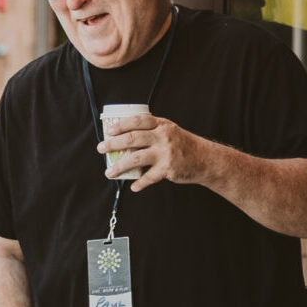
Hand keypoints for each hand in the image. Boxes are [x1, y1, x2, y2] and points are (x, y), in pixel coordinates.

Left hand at [101, 113, 224, 192]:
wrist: (205, 159)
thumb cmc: (183, 145)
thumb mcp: (170, 131)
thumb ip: (152, 132)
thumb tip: (125, 139)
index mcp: (162, 125)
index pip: (138, 121)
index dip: (122, 124)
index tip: (109, 131)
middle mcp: (163, 136)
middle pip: (132, 139)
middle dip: (113, 144)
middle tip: (101, 148)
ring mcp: (165, 153)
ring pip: (136, 158)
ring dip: (119, 166)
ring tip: (109, 172)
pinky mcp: (168, 168)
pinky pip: (148, 177)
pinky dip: (140, 183)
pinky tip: (133, 186)